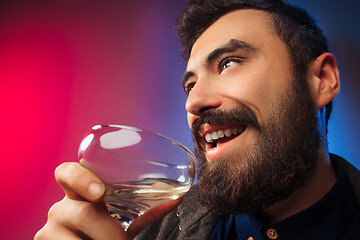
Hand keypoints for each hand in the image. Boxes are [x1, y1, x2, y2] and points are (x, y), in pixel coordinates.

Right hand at [35, 162, 180, 239]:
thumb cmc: (107, 227)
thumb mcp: (126, 216)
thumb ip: (147, 206)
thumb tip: (178, 197)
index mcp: (77, 191)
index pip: (67, 172)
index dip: (81, 179)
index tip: (101, 193)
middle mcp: (60, 208)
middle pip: (85, 214)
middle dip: (112, 233)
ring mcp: (50, 230)